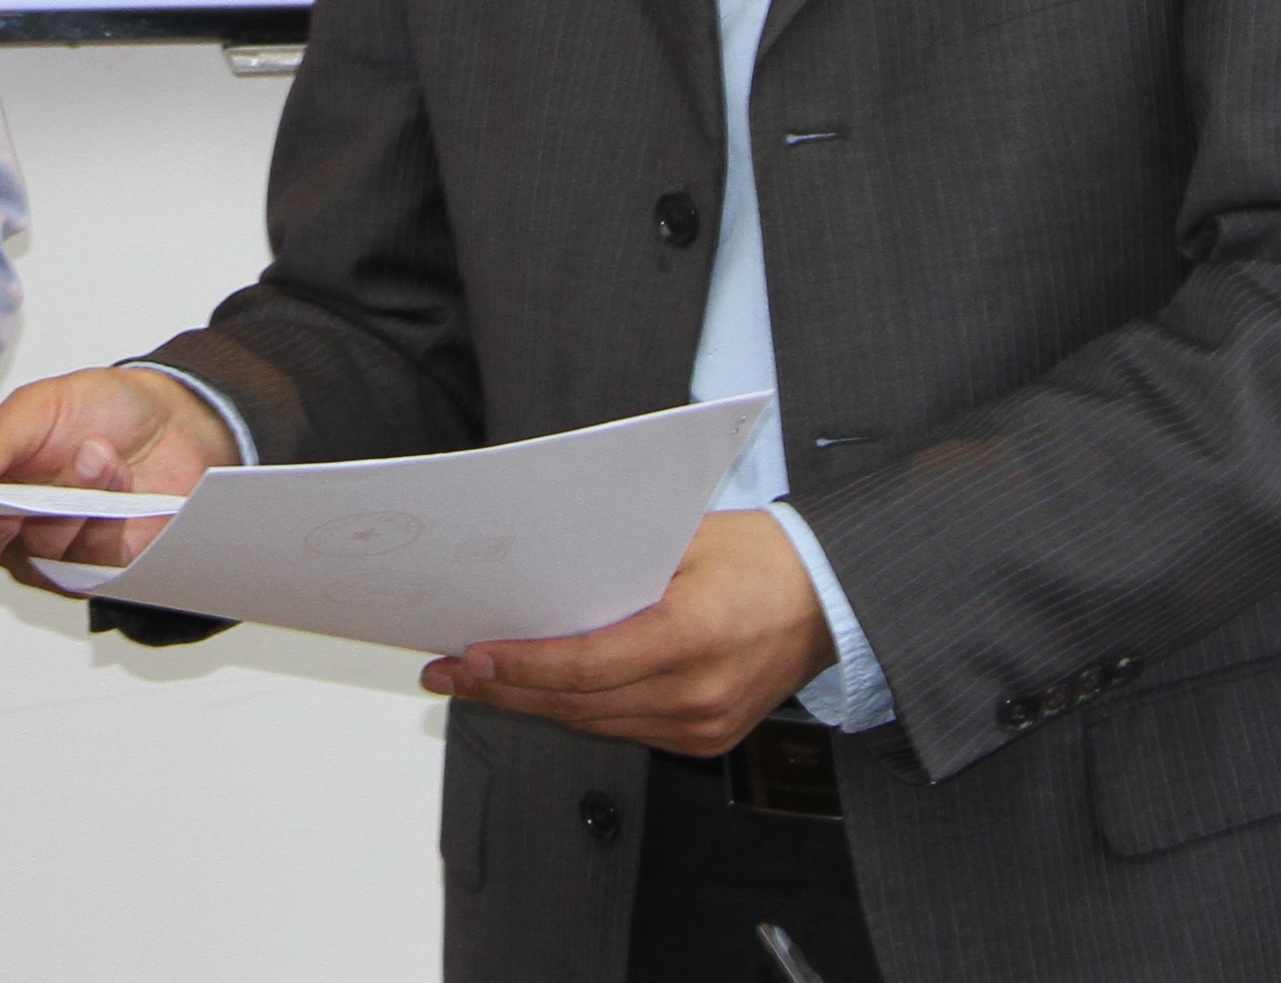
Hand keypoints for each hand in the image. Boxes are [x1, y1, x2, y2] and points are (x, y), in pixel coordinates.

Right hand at [0, 363, 236, 578]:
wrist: (177, 419)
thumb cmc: (100, 408)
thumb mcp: (40, 406)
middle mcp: (11, 522)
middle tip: (14, 507)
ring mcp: (54, 548)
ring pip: (38, 553)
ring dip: (68, 506)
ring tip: (97, 455)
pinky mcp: (98, 567)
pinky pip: (90, 560)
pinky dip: (106, 519)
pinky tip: (120, 480)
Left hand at [421, 511, 831, 757]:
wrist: (830, 599)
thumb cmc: (761, 557)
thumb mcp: (685, 540)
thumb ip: (615, 566)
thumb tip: (537, 581)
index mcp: (692, 636)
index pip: (584, 666)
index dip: (519, 666)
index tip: (469, 656)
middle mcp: (697, 694)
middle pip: (579, 705)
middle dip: (506, 689)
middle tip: (449, 674)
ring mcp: (702, 725)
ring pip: (595, 725)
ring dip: (534, 704)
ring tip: (479, 682)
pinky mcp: (704, 740)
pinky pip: (624, 729)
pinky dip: (579, 711)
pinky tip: (542, 692)